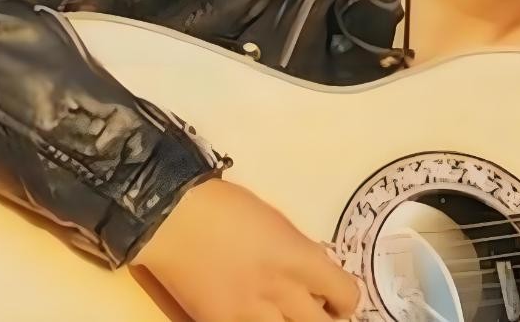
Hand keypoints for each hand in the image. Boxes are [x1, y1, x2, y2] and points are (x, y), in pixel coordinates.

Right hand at [132, 179, 361, 321]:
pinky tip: (253, 316)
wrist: (173, 218)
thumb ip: (298, 253)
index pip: (346, 295)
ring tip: (282, 314)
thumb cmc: (227, 208)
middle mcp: (283, 291)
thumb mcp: (278, 225)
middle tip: (315, 312)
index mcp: (302, 259)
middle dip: (323, 319)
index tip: (337, 300)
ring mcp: (250, 314)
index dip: (346, 301)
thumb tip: (311, 274)